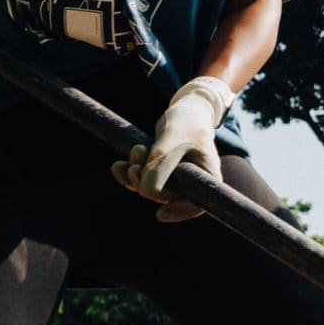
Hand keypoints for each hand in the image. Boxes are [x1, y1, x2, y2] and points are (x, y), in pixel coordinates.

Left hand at [112, 77, 232, 221]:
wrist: (185, 110)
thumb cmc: (187, 122)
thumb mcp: (173, 142)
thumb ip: (160, 166)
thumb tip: (144, 192)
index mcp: (206, 176)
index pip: (195, 205)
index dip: (178, 211)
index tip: (159, 213)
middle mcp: (192, 181)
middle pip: (167, 196)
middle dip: (147, 183)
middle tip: (135, 165)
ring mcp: (176, 177)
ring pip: (151, 188)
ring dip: (136, 175)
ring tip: (133, 153)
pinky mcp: (161, 170)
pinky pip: (143, 180)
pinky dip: (129, 173)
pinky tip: (117, 166)